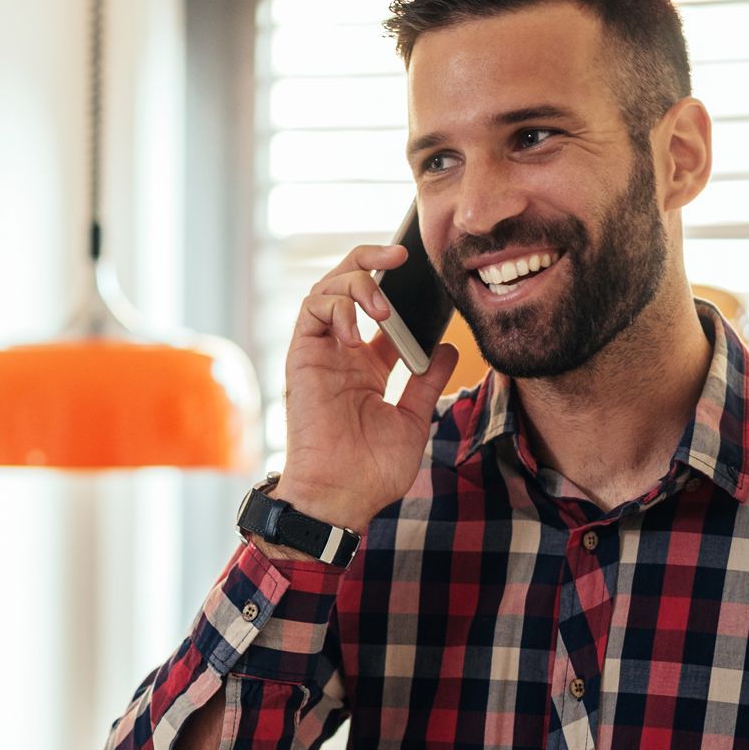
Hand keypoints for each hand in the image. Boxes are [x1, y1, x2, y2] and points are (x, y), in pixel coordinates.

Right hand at [274, 243, 460, 536]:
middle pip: (346, 285)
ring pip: (326, 289)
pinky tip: (358, 323)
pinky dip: (335, 304)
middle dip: (371, 259)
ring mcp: (320, 355)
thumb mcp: (414, 419)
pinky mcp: (302, 359)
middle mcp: (340, 354)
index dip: (396, 282)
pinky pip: (311, 311)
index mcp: (367, 367)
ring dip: (356, 281)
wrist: (343, 497)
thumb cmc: (372, 471)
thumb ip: (426, 381)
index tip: (424, 270)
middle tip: (401, 253)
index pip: (377, 308)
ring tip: (384, 304)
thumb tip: (446, 348)